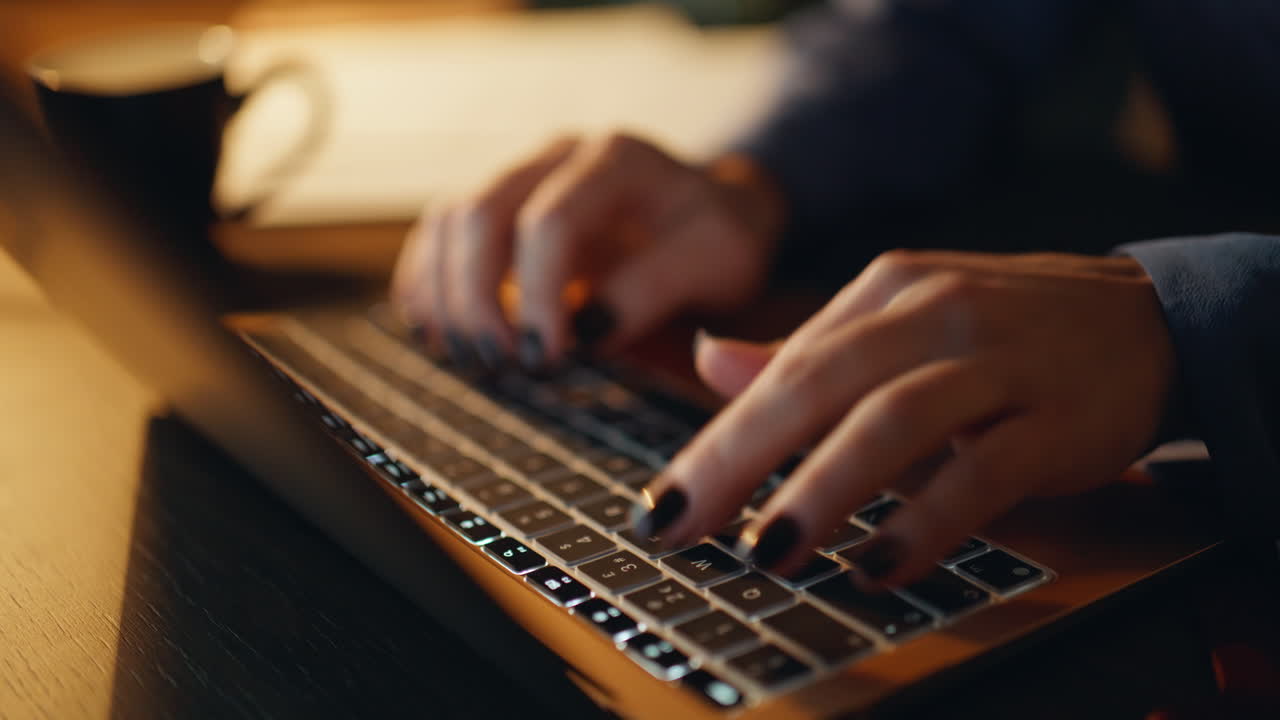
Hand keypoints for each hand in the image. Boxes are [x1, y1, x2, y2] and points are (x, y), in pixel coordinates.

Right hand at [391, 134, 783, 368]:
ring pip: (448, 220)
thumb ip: (654, 289)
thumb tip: (585, 332)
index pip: (548, 222)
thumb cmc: (717, 236)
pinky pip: (440, 235)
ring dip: (446, 296)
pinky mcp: (498, 205)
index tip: (546, 360)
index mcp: (616, 159)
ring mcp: (520, 174)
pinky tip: (440, 335)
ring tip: (471, 360)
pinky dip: (429, 286)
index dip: (535, 298)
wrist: (711, 210)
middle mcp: (557, 155)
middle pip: (479, 213)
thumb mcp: (717, 261)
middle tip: (501, 367)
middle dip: (477, 300)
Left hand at [634, 250, 1176, 587]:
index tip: (661, 505)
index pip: (782, 367)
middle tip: (682, 527)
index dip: (715, 439)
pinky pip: (982, 471)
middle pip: (818, 384)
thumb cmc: (1004, 330)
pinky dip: (924, 519)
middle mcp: (932, 311)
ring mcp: (997, 361)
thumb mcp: (902, 319)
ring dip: (822, 489)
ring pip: (892, 420)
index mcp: (884, 288)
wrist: (1149, 319)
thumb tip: (709, 362)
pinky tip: (877, 564)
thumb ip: (808, 347)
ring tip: (769, 551)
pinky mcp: (1056, 418)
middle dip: (738, 459)